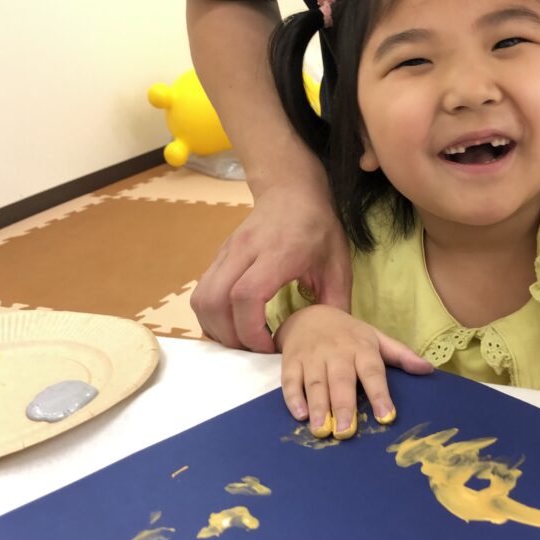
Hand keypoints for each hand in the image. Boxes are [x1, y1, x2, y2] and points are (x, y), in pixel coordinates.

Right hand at [191, 181, 351, 351]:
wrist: (291, 191)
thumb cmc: (317, 227)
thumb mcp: (338, 265)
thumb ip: (336, 304)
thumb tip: (331, 339)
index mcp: (277, 253)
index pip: (246, 295)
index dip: (252, 329)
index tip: (270, 344)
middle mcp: (244, 251)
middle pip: (215, 301)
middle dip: (231, 336)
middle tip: (255, 349)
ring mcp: (226, 253)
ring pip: (202, 298)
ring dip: (216, 328)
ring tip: (242, 339)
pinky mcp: (218, 257)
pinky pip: (202, 293)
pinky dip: (211, 316)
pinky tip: (233, 324)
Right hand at [276, 305, 433, 437]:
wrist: (310, 316)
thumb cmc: (348, 334)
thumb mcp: (376, 339)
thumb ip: (401, 355)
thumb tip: (428, 369)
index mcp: (362, 347)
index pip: (372, 372)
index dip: (380, 395)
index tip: (386, 417)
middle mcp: (337, 352)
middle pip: (341, 380)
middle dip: (344, 406)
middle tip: (346, 431)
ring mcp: (312, 356)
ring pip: (315, 383)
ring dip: (318, 407)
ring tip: (321, 430)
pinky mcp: (291, 361)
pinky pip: (291, 380)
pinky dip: (293, 398)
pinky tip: (299, 415)